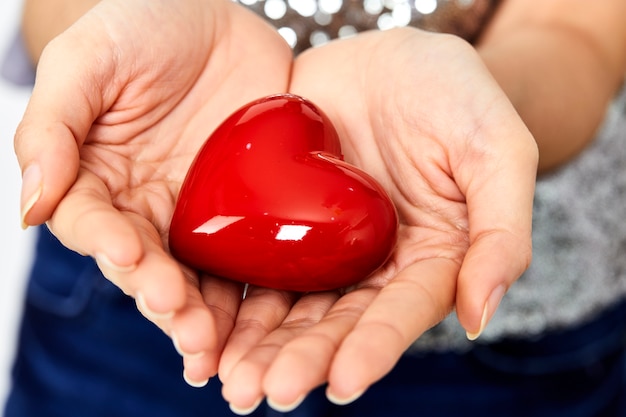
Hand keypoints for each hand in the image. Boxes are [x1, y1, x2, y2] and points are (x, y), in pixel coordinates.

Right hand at [14, 0, 292, 383]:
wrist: (210, 13)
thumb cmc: (140, 26)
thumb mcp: (89, 61)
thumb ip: (53, 128)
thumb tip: (29, 208)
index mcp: (99, 179)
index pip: (96, 227)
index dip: (110, 248)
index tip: (131, 260)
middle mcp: (146, 205)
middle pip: (148, 267)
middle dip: (164, 298)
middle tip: (186, 323)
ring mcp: (199, 211)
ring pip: (198, 274)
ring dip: (205, 314)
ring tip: (216, 345)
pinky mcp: (247, 206)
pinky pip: (248, 254)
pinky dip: (252, 292)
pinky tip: (261, 323)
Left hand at [218, 28, 537, 411]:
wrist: (394, 54)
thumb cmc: (456, 95)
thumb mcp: (495, 150)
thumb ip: (500, 233)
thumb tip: (480, 315)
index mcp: (429, 258)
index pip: (401, 313)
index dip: (373, 349)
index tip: (342, 384)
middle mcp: (374, 263)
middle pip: (337, 321)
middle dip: (302, 360)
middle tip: (261, 393)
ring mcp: (326, 243)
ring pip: (291, 304)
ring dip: (259, 344)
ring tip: (229, 379)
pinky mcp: (283, 216)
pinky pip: (256, 259)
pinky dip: (232, 294)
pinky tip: (206, 322)